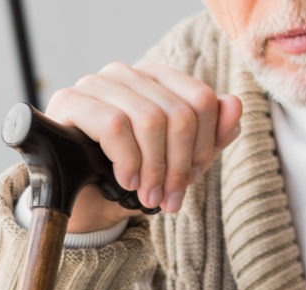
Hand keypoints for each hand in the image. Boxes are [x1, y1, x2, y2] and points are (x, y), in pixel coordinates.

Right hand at [47, 60, 242, 223]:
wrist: (82, 199)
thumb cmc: (130, 176)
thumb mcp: (178, 163)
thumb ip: (212, 137)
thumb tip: (235, 106)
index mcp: (158, 78)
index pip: (201, 99)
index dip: (204, 146)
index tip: (190, 180)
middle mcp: (129, 73)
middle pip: (177, 113)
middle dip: (178, 165)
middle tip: (169, 198)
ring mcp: (98, 83)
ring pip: (148, 118)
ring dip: (153, 168)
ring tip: (148, 195)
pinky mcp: (70, 101)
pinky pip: (113, 125)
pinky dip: (127, 160)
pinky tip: (126, 180)